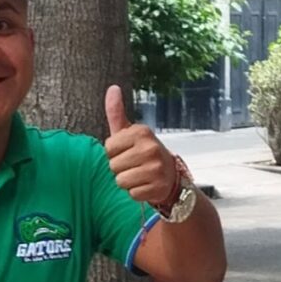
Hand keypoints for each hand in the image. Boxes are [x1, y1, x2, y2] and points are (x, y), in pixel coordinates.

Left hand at [103, 86, 179, 207]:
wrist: (172, 177)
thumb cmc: (144, 152)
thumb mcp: (130, 132)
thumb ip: (117, 112)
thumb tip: (112, 88)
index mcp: (141, 132)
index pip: (108, 148)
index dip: (114, 153)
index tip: (127, 152)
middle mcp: (150, 148)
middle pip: (113, 166)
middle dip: (120, 168)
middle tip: (135, 165)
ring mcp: (156, 168)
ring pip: (121, 181)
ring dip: (127, 182)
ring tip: (140, 175)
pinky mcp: (158, 187)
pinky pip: (132, 193)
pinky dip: (137, 193)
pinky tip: (147, 185)